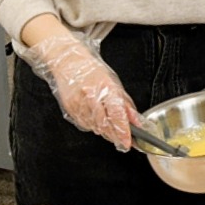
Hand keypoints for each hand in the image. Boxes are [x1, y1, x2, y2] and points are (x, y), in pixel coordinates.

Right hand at [24, 34, 137, 150]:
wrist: (68, 62)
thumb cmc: (93, 71)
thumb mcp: (115, 85)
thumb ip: (126, 105)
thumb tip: (137, 122)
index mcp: (106, 88)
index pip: (116, 115)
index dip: (123, 131)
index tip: (128, 142)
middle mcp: (91, 97)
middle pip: (105, 125)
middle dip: (115, 135)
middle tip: (123, 140)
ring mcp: (78, 104)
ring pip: (95, 127)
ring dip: (105, 131)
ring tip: (110, 126)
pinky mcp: (70, 109)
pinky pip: (84, 124)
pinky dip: (93, 125)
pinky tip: (95, 118)